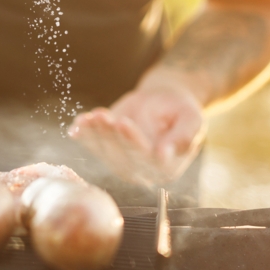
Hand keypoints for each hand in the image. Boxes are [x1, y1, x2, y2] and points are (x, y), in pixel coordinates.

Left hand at [68, 84, 204, 186]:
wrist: (164, 100)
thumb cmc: (181, 110)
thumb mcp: (192, 120)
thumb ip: (183, 137)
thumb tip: (165, 154)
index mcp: (164, 167)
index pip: (145, 156)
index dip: (132, 140)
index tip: (123, 122)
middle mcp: (141, 169)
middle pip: (121, 154)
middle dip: (110, 134)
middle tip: (103, 116)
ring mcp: (121, 160)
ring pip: (105, 150)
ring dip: (95, 133)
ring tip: (93, 115)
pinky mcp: (107, 148)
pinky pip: (92, 144)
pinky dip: (83, 134)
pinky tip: (77, 124)